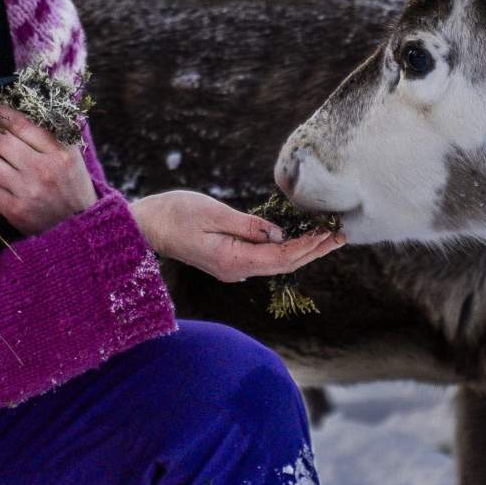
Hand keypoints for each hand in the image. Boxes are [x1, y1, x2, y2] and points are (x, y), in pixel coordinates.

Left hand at [0, 104, 97, 235]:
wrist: (79, 225)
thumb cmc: (72, 183)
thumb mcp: (71, 153)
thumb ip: (50, 131)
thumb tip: (16, 110)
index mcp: (60, 152)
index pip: (21, 124)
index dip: (0, 113)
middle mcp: (43, 170)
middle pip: (0, 141)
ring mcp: (28, 191)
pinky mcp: (14, 210)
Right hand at [130, 190, 346, 282]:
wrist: (145, 226)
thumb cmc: (175, 214)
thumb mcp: (214, 213)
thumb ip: (249, 225)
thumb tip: (280, 234)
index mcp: (233, 261)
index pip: (281, 257)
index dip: (308, 246)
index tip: (329, 233)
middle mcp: (235, 271)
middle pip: (284, 264)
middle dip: (314, 250)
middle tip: (341, 235)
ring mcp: (231, 268)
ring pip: (275, 262)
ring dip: (302, 250)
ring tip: (327, 236)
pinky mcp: (227, 260)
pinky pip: (263, 258)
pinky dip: (285, 248)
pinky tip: (298, 239)